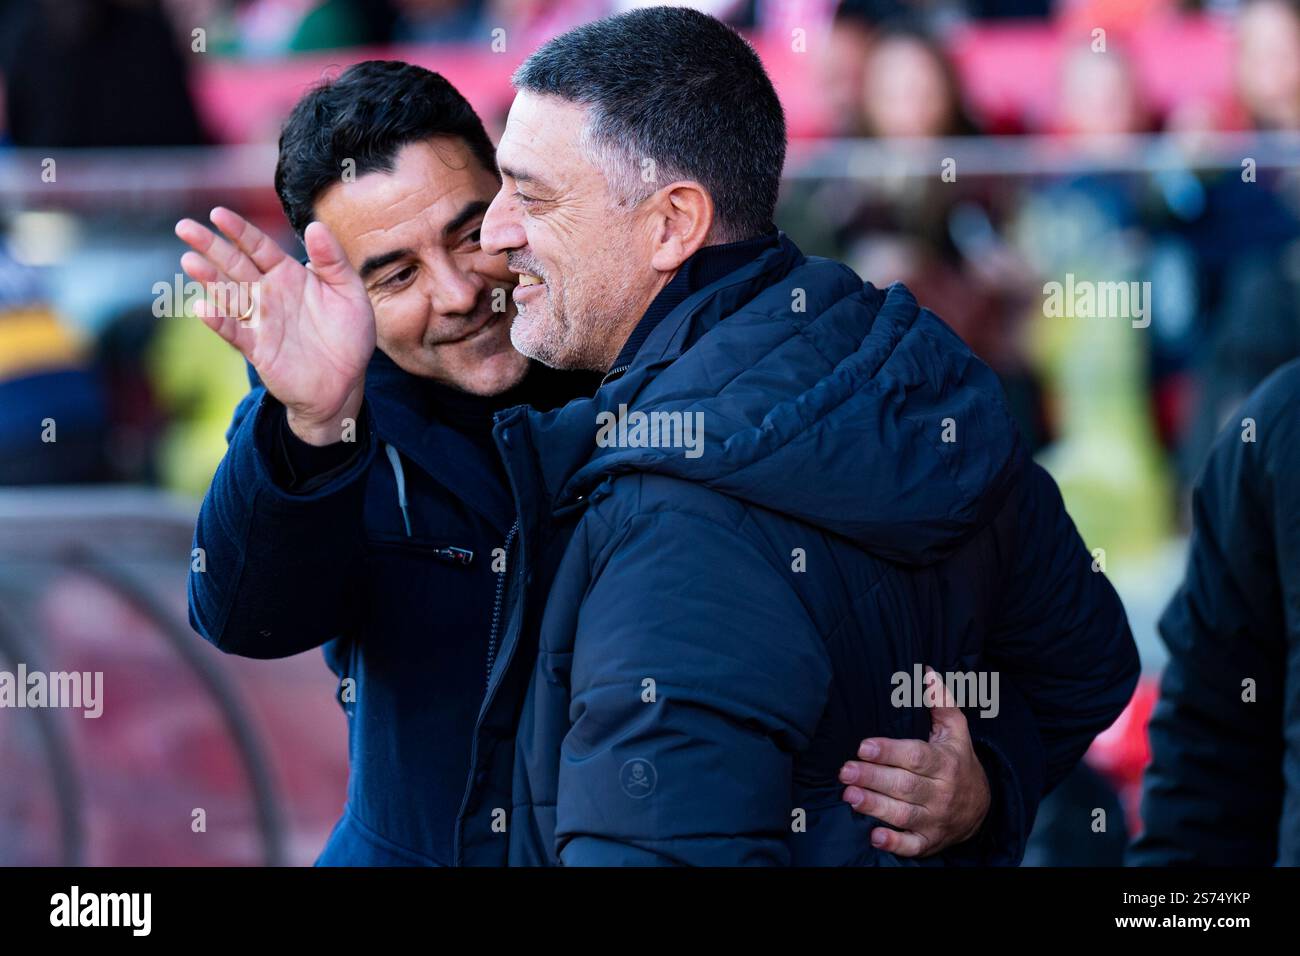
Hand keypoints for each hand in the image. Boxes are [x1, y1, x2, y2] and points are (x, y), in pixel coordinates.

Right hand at [176, 207, 374, 444]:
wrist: (345, 382)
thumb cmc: (348, 334)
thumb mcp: (350, 292)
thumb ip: (333, 260)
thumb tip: (315, 225)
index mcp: (289, 275)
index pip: (258, 247)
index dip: (238, 231)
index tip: (217, 214)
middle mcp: (269, 294)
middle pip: (234, 264)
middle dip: (209, 246)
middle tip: (184, 227)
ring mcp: (261, 320)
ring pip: (228, 294)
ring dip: (208, 278)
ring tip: (189, 260)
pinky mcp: (258, 348)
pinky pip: (235, 331)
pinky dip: (219, 320)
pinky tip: (203, 307)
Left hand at [839, 666, 990, 856]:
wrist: (983, 807)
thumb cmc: (958, 761)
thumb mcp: (956, 731)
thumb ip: (941, 702)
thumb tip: (926, 672)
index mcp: (945, 762)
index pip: (915, 756)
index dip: (889, 751)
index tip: (863, 746)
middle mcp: (941, 792)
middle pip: (904, 785)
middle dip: (873, 778)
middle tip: (845, 771)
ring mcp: (935, 819)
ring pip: (903, 814)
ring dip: (875, 807)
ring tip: (849, 796)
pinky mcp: (929, 841)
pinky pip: (912, 846)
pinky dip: (895, 844)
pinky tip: (874, 836)